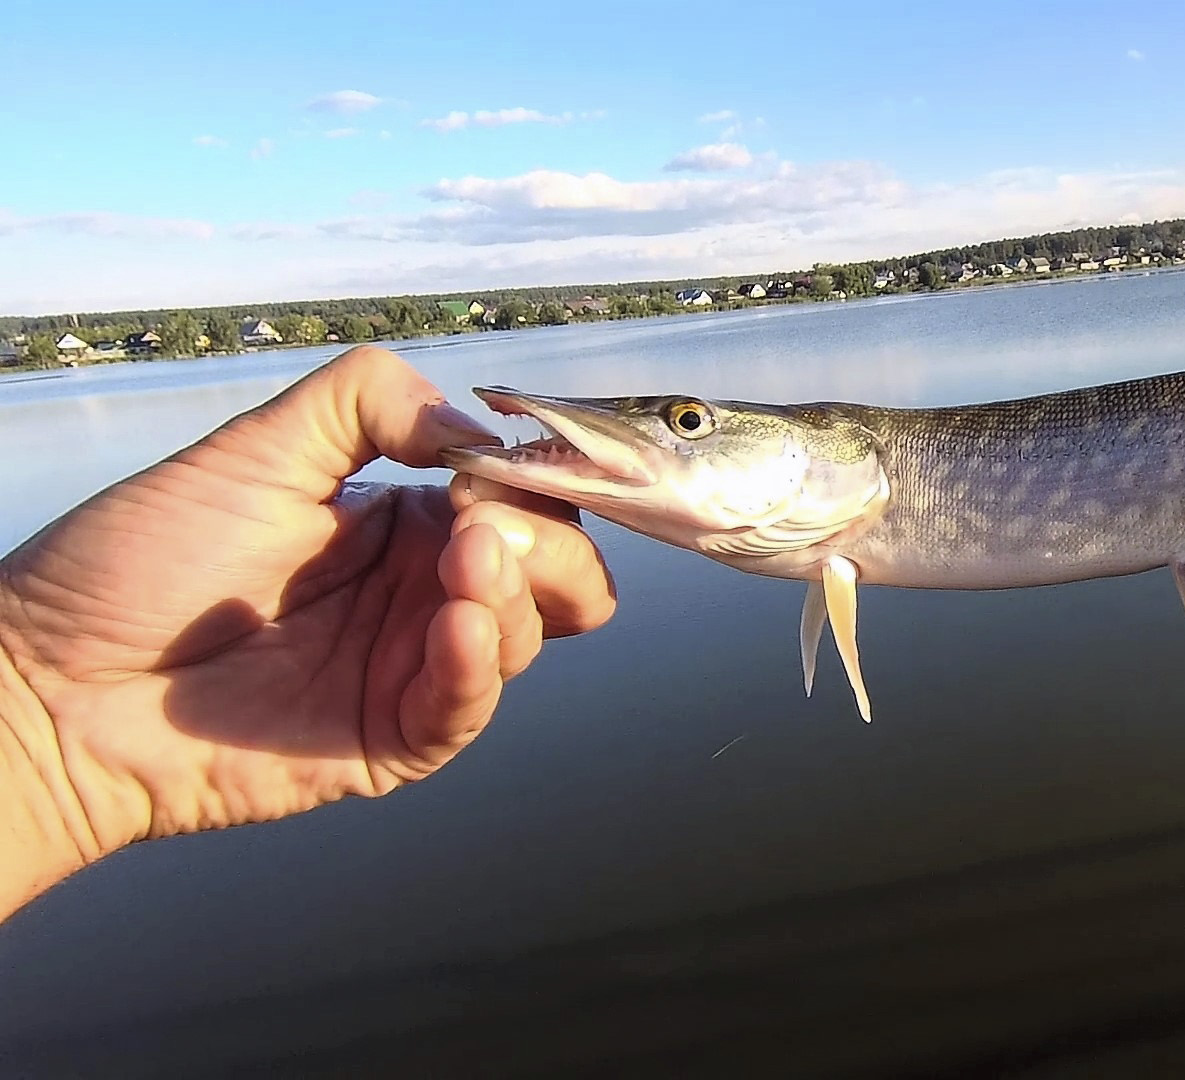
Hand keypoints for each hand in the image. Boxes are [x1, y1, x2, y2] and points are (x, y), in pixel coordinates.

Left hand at [0, 346, 614, 915]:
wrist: (54, 682)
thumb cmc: (137, 561)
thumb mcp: (257, 448)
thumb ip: (367, 403)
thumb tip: (473, 428)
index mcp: (402, 524)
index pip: (520, 500)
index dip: (536, 482)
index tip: (504, 468)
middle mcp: (419, 594)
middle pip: (551, 573)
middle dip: (545, 544)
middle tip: (488, 529)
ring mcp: (407, 670)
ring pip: (523, 636)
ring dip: (513, 596)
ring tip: (464, 570)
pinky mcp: (388, 743)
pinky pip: (466, 710)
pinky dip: (477, 666)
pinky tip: (455, 628)